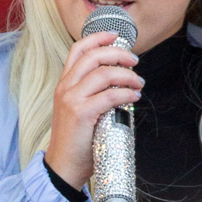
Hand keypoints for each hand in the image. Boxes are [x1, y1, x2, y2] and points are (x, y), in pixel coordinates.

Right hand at [44, 31, 143, 190]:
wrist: (63, 166)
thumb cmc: (76, 140)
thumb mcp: (79, 108)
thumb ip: (92, 92)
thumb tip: (121, 81)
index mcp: (64, 83)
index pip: (78, 49)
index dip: (98, 37)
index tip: (116, 36)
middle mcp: (65, 87)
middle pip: (94, 56)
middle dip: (119, 54)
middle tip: (135, 62)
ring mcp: (72, 99)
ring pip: (104, 74)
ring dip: (127, 75)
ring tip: (138, 83)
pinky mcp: (81, 113)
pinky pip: (110, 96)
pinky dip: (127, 93)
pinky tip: (134, 97)